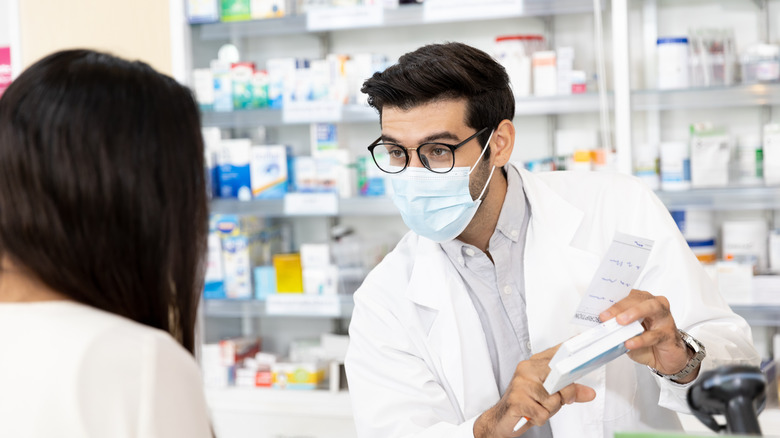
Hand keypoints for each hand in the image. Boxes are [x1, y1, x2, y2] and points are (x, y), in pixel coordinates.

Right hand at [473, 345, 595, 436]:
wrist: (502, 419)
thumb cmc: (526, 404)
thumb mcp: (550, 397)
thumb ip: (570, 392)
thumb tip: (589, 393)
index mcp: (533, 364)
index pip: (556, 352)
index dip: (569, 348)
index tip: (580, 338)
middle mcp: (526, 370)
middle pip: (559, 377)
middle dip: (564, 394)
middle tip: (555, 400)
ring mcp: (520, 384)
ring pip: (553, 400)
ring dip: (549, 410)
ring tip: (538, 408)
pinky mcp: (516, 400)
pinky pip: (543, 413)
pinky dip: (540, 419)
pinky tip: (531, 414)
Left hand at [599, 289, 695, 382]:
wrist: (664, 358)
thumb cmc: (645, 340)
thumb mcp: (626, 332)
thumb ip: (614, 326)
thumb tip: (596, 327)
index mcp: (641, 300)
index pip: (626, 294)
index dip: (611, 300)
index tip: (598, 307)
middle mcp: (654, 304)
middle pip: (637, 299)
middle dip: (620, 306)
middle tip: (606, 316)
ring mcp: (664, 318)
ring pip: (651, 308)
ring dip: (634, 313)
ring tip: (620, 322)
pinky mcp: (669, 334)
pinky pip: (655, 334)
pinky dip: (641, 339)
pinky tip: (630, 343)